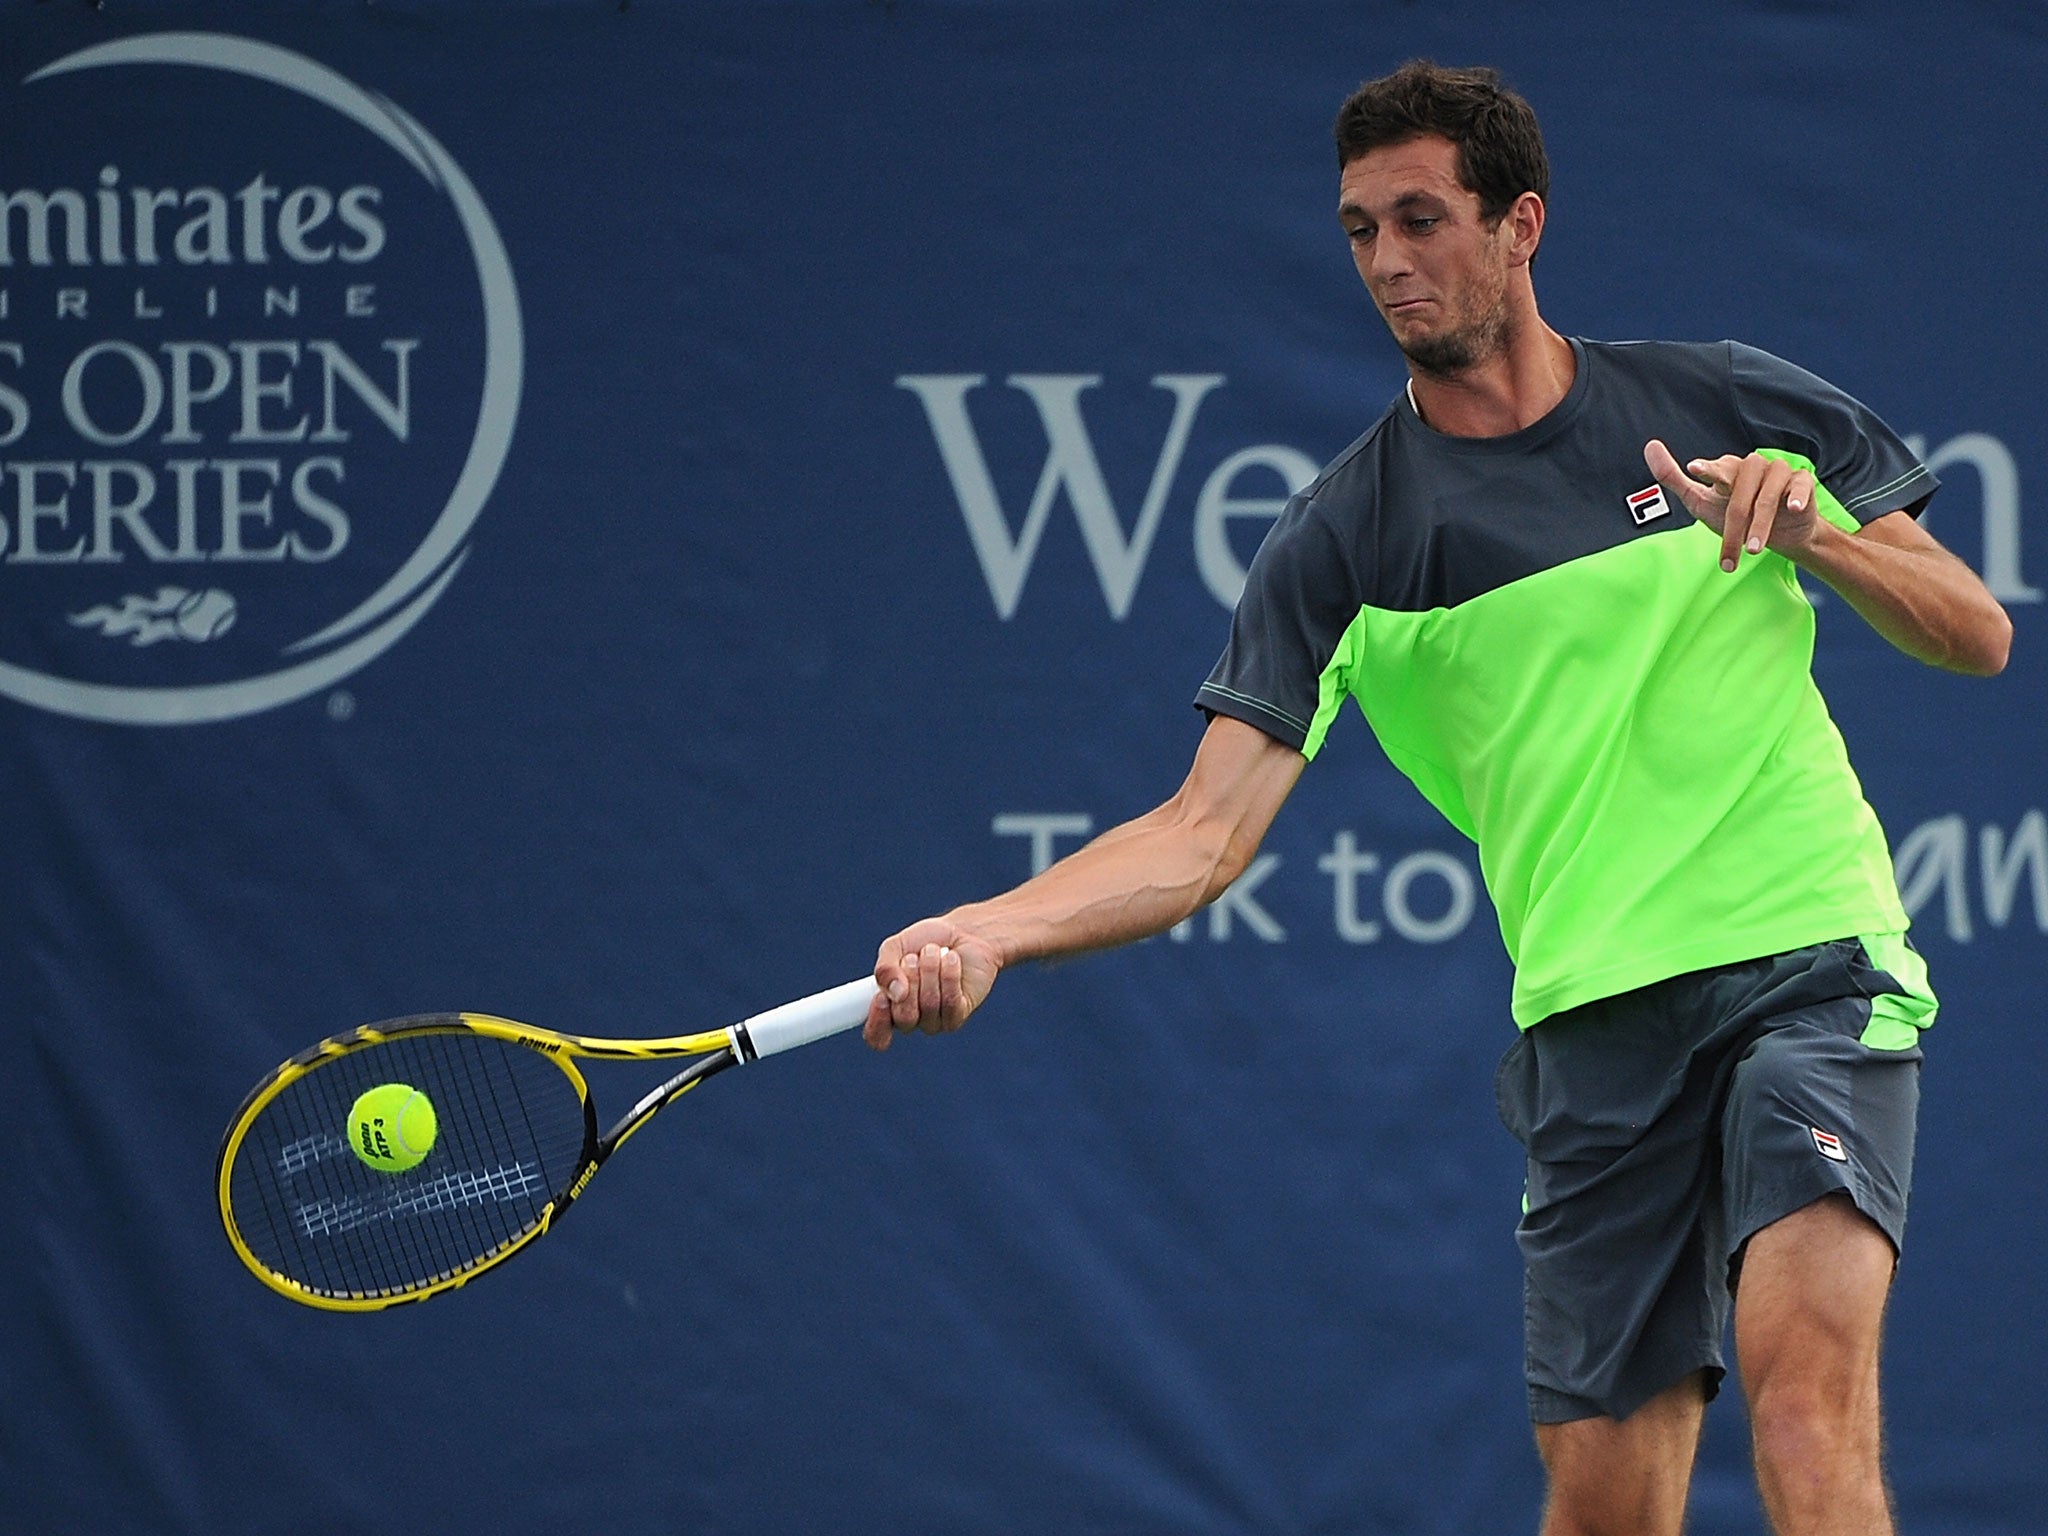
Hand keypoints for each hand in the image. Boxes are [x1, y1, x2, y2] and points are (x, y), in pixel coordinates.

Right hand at [864, 917, 1000, 1050]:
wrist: (962, 931)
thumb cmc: (925, 941)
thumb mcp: (895, 948)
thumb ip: (885, 969)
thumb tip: (896, 994)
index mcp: (888, 1007)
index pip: (876, 1035)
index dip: (877, 1021)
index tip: (881, 997)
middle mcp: (911, 1019)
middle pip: (904, 1019)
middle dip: (910, 982)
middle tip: (913, 958)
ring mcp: (935, 1020)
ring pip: (929, 1006)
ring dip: (930, 971)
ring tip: (933, 951)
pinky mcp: (959, 1014)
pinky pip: (951, 1003)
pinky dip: (949, 975)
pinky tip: (951, 959)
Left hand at [1644, 440, 1820, 572]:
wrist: (1779, 536)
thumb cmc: (1735, 517)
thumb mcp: (1700, 502)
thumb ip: (1673, 478)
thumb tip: (1650, 446)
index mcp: (1728, 470)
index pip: (1717, 469)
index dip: (1707, 470)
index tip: (1694, 471)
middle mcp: (1753, 467)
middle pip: (1740, 494)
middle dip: (1734, 528)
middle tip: (1731, 556)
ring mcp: (1778, 472)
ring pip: (1767, 496)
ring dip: (1760, 525)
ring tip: (1753, 550)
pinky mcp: (1801, 481)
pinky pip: (1800, 485)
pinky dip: (1796, 497)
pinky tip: (1791, 508)